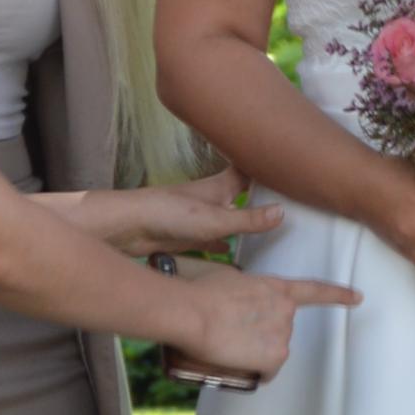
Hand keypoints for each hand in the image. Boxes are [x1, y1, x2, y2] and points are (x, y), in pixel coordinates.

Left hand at [112, 173, 286, 258]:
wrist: (129, 228)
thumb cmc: (169, 214)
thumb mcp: (217, 220)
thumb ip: (248, 219)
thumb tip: (282, 212)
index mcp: (219, 186)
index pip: (246, 169)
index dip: (262, 164)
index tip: (284, 163)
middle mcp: (210, 199)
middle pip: (239, 193)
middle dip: (257, 195)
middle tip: (284, 200)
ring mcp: (198, 217)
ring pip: (226, 217)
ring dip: (241, 220)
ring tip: (266, 228)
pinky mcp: (187, 235)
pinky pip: (211, 239)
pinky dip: (223, 243)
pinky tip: (232, 251)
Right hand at [169, 262, 358, 385]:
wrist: (193, 313)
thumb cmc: (200, 295)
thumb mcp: (226, 280)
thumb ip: (242, 289)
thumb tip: (233, 300)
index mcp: (274, 288)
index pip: (314, 290)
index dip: (338, 294)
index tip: (357, 297)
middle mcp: (286, 310)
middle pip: (279, 331)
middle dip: (261, 336)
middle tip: (232, 335)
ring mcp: (283, 333)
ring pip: (272, 352)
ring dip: (256, 354)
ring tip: (228, 345)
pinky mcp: (276, 356)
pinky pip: (268, 372)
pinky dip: (258, 372)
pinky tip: (241, 365)